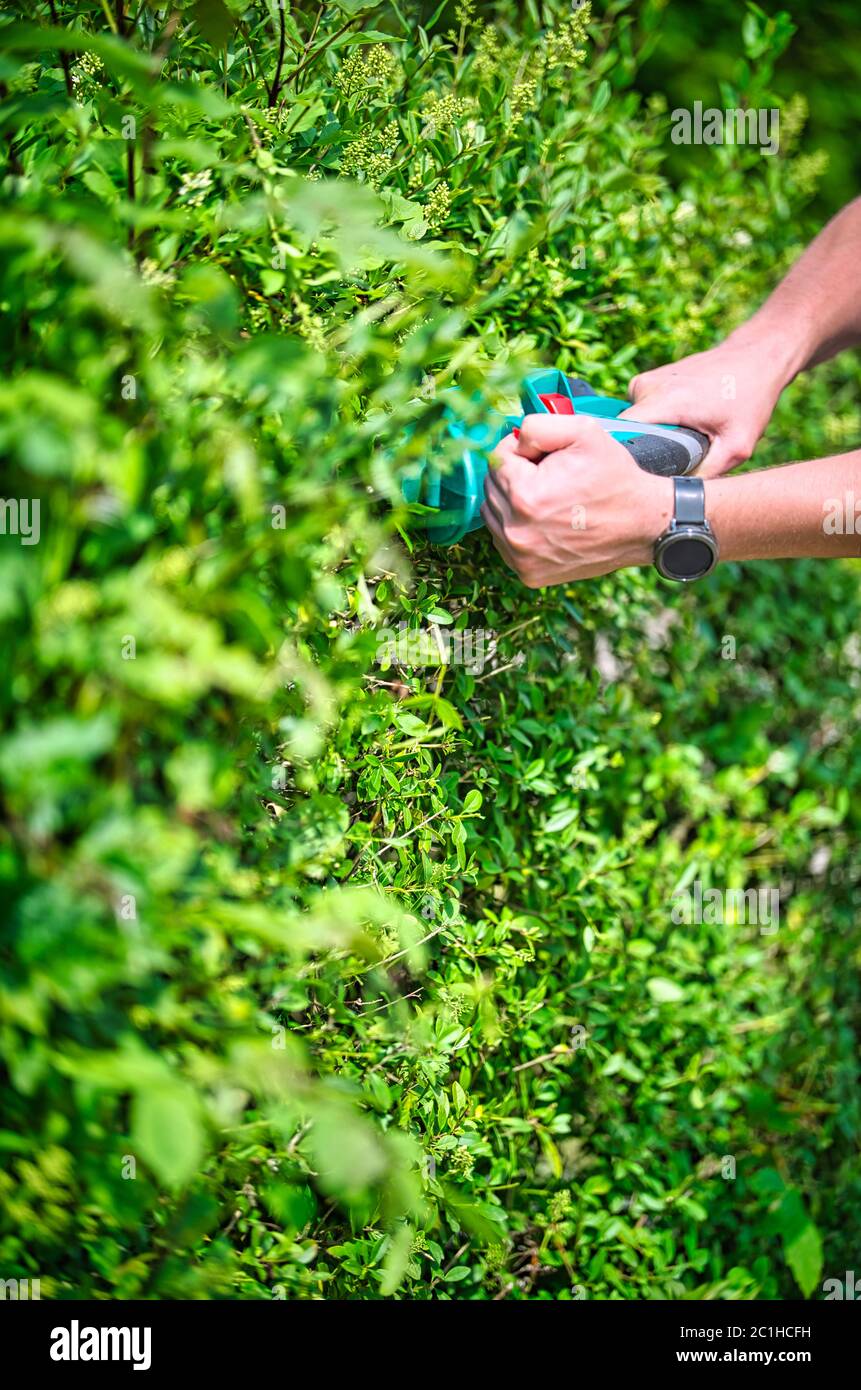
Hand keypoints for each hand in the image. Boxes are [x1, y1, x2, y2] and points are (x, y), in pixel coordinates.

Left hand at [481, 414, 672, 587]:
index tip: (543, 456)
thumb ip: (537, 425)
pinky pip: (503, 541)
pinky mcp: (528, 573)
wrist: (641, 525)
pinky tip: (543, 520)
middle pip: (492, 488)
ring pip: (493, 515)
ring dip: (511, 501)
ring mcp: (521, 557)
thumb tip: (512, 441)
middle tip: (550, 476)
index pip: (496, 460)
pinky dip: (516, 527)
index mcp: (524, 495)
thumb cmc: (614, 477)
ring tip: (547, 498)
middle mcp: (517, 532)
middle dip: (515, 475)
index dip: (520, 451)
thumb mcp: (583, 431)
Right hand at [620, 340, 788, 477]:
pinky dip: (657, 421)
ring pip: (633, 424)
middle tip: (677, 458)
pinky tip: (683, 420)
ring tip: (685, 435)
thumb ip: (707, 474)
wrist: (756, 357)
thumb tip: (681, 498)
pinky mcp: (649, 379)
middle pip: (626, 434)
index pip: (619, 436)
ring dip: (653, 435)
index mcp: (664, 401)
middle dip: (646, 450)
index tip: (643, 475)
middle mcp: (648, 387)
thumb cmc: (750, 397)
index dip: (627, 460)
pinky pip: (641, 412)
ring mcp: (646, 380)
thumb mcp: (737, 446)